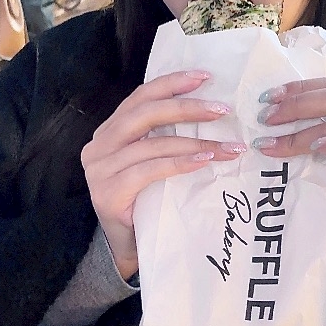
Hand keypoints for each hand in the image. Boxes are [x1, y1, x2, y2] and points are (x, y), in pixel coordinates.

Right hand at [80, 71, 244, 278]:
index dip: (172, 83)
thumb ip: (166, 137)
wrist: (127, 249)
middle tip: (222, 109)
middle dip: (185, 107)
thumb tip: (214, 111)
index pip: (141, 97)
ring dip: (193, 141)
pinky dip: (179, 163)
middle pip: (144, 113)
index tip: (205, 77)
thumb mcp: (155, 162)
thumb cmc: (147, 202)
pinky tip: (204, 161)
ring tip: (227, 146)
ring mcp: (99, 170)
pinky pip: (149, 170)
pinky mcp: (107, 193)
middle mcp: (99, 145)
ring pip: (151, 144)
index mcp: (110, 131)